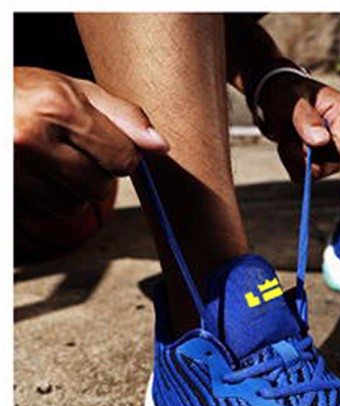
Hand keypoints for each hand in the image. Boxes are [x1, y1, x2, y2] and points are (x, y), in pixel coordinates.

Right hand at [14, 67, 168, 217]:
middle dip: (94, 174)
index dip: (120, 154)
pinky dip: (43, 201)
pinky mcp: (6, 198)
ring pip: (73, 208)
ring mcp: (11, 172)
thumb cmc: (27, 94)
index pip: (124, 159)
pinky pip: (44, 216)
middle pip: (98, 188)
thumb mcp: (75, 90)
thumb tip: (161, 146)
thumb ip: (123, 117)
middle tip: (69, 149)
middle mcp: (29, 139)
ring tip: (47, 161)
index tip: (101, 142)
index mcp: (56, 107)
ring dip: (69, 191)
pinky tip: (29, 174)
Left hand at [256, 73, 339, 181]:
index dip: (318, 152)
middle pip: (333, 165)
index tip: (297, 138)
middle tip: (286, 137)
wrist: (283, 101)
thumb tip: (322, 142)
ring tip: (288, 138)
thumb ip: (305, 119)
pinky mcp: (329, 162)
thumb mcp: (290, 101)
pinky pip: (310, 177)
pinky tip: (291, 147)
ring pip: (320, 172)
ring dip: (297, 159)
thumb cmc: (289, 95)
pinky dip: (295, 165)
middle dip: (304, 156)